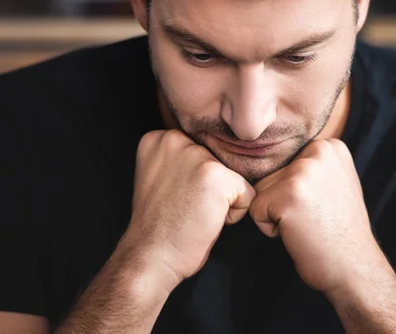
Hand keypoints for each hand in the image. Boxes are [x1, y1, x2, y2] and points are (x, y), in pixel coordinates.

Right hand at [124, 130, 255, 290]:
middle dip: (210, 188)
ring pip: (234, 177)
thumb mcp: (162, 177)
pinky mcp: (216, 176)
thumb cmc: (159, 225)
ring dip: (222, 200)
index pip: (203, 150)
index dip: (196, 180)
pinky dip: (234, 214)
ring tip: (195, 213)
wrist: (149, 256)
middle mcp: (175, 139)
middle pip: (220, 161)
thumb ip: (183, 159)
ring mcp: (196, 155)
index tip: (175, 196)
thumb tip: (219, 155)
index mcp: (159, 138)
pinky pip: (247, 194)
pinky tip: (206, 221)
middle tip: (185, 206)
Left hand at [249, 139, 375, 294]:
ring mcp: (302, 172)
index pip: (284, 163)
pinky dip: (270, 229)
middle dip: (283, 200)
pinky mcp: (286, 195)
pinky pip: (255, 211)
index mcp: (329, 146)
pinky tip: (298, 233)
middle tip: (314, 217)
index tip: (321, 205)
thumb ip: (312, 166)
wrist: (355, 268)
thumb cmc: (339, 231)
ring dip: (276, 213)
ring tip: (306, 224)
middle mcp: (317, 151)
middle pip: (270, 175)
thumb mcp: (336, 183)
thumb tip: (274, 152)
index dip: (294, 190)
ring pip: (261, 191)